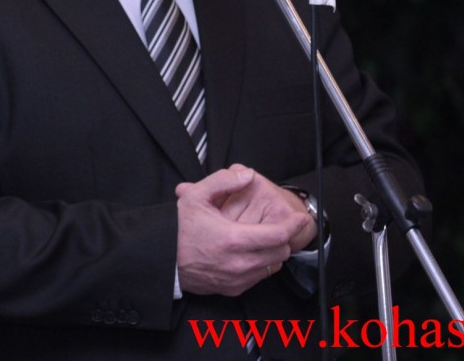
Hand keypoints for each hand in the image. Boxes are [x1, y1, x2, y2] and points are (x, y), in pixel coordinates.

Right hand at [175, 166, 311, 295]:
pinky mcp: (232, 288)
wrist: (162, 259)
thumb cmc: (177, 228)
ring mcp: (237, 279)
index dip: (294, 225)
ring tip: (264, 238)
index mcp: (234, 239)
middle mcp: (239, 263)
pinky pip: (258, 278)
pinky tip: (250, 253)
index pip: (278, 235)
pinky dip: (261, 265)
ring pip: (271, 267)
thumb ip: (224, 181)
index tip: (300, 218)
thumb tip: (247, 175)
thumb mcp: (196, 196)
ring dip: (273, 252)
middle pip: (280, 253)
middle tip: (280, 226)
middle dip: (284, 238)